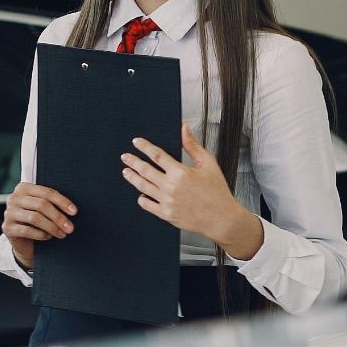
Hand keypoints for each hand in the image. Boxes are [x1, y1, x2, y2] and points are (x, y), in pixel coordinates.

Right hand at [2, 182, 76, 270]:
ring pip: (35, 218)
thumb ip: (51, 203)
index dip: (62, 201)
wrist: (23, 241)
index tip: (74, 212)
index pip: (46, 192)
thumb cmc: (37, 221)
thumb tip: (72, 209)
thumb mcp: (44, 208)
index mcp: (23, 188)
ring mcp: (8, 213)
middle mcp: (13, 198)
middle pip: (41, 205)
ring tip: (62, 234)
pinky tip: (48, 237)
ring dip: (52, 227)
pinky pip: (27, 231)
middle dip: (58, 217)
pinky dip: (41, 234)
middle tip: (70, 228)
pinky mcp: (7, 228)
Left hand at [122, 124, 263, 259]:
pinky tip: (140, 194)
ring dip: (133, 178)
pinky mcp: (167, 215)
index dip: (144, 147)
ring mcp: (167, 202)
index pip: (156, 155)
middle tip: (125, 156)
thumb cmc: (217, 191)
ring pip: (143, 187)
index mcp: (180, 172)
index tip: (136, 142)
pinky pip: (148, 205)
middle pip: (145, 170)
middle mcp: (171, 187)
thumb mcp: (208, 164)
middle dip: (133, 161)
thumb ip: (192, 145)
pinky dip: (142, 199)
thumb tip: (183, 128)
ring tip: (126, 171)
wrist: (221, 218)